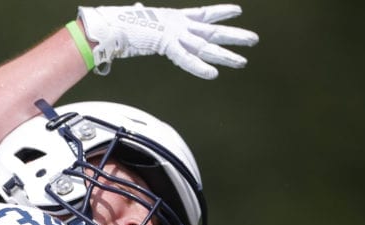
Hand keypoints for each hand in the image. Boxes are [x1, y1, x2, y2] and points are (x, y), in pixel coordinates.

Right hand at [78, 4, 258, 78]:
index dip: (221, 12)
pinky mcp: (166, 43)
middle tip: (253, 40)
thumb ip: (140, 18)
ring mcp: (174, 34)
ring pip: (205, 46)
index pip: (203, 14)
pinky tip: (212, 74)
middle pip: (212, 31)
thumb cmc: (120, 24)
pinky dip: (198, 67)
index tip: (236, 11)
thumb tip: (136, 10)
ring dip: (225, 55)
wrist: (111, 25)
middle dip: (234, 36)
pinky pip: (185, 59)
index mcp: (174, 18)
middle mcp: (179, 25)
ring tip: (242, 61)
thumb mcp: (136, 20)